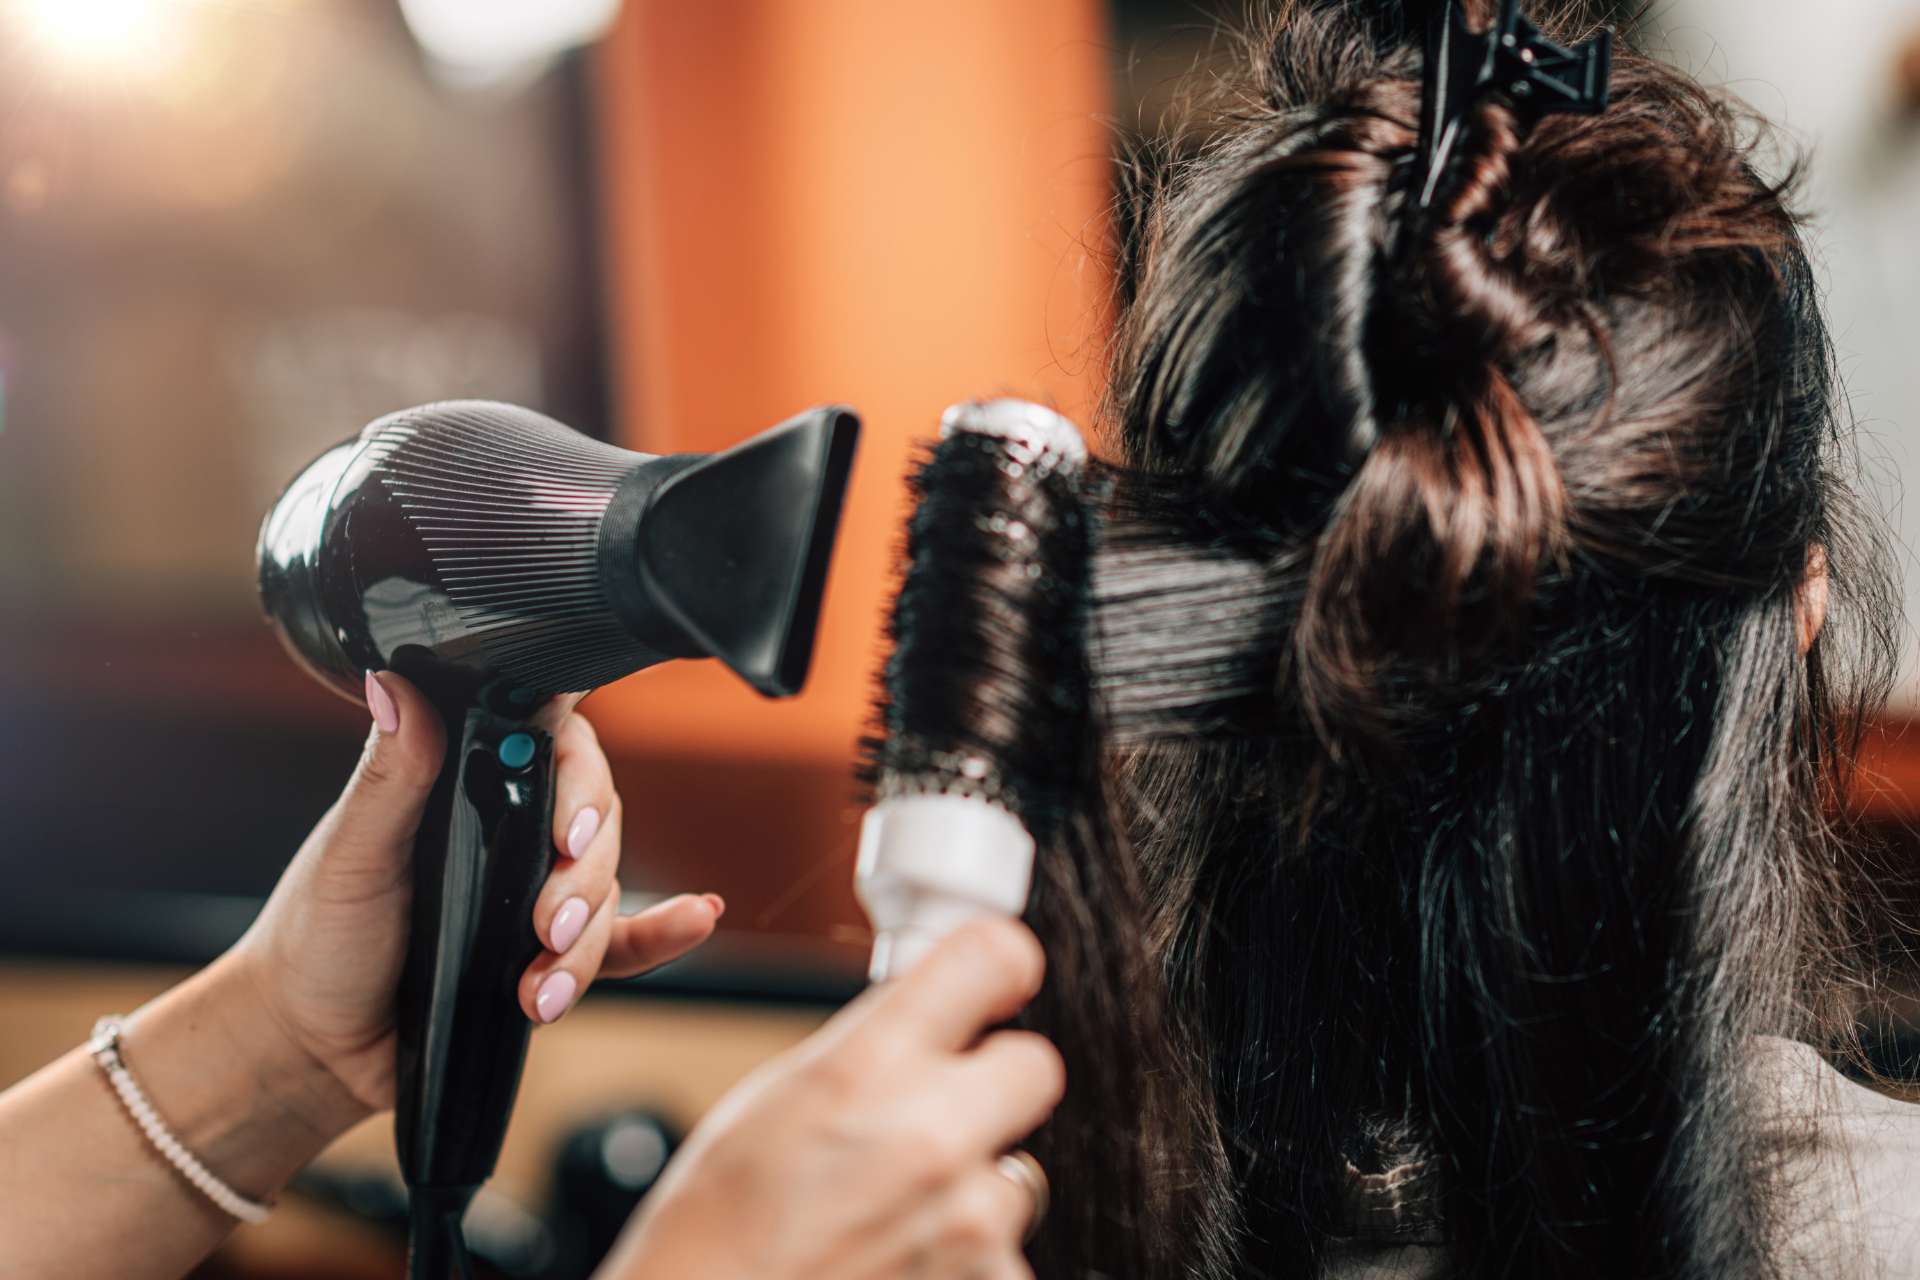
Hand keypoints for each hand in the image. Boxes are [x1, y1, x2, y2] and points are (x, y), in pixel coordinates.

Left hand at [226, 671, 721, 1122]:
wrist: (312, 1047)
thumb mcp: (350, 852)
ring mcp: (534, 892)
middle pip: (596, 820)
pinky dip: (665, 931)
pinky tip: (695, 917)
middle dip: (583, 875)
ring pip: (606, 890)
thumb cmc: (318, 941)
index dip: (578, 772)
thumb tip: (394, 687)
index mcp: (466, 783)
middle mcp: (511, 829)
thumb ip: (390, 775)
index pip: (551, 742)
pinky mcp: (550, 956)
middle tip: (546, 919)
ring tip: (540, 984)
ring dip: (585, 940)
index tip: (566, 824)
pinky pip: (627, 939)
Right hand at [599, 918, 1064, 1279]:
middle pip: (1035, 1065)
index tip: (997, 980)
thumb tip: (921, 1015)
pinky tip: (899, 1260)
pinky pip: (1004, 1252)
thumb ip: (863, 1049)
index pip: (993, 957)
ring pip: (1020, 1173)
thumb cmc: (710, 1236)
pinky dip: (965, 1259)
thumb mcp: (769, 1103)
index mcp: (867, 1068)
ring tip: (894, 1212)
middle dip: (995, 1082)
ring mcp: (968, 1221)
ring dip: (974, 1186)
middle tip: (944, 1110)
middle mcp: (931, 1136)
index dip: (998, 967)